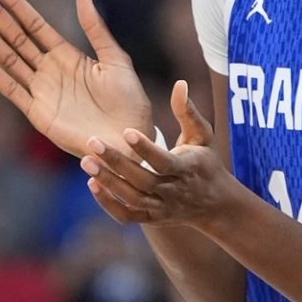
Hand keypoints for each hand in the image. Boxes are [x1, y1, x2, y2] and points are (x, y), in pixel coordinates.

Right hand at [0, 0, 152, 157]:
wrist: (130, 138)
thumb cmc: (129, 101)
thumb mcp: (116, 59)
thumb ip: (96, 29)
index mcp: (67, 55)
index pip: (35, 25)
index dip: (16, 6)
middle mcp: (49, 71)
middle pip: (16, 38)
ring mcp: (41, 91)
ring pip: (7, 59)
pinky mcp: (38, 113)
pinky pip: (11, 89)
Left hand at [81, 81, 241, 229]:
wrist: (214, 204)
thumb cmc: (206, 162)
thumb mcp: (203, 136)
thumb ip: (188, 112)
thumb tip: (181, 83)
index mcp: (187, 168)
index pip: (164, 161)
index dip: (145, 148)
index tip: (126, 131)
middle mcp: (173, 190)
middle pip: (142, 180)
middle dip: (117, 162)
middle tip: (93, 142)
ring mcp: (162, 207)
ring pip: (132, 198)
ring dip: (108, 182)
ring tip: (86, 161)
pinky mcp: (152, 218)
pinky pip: (127, 216)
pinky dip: (109, 204)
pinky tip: (92, 184)